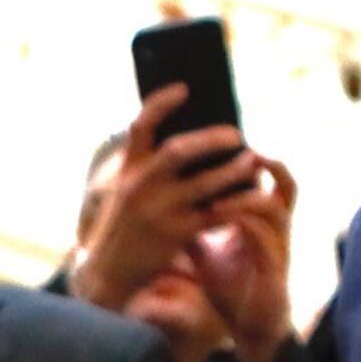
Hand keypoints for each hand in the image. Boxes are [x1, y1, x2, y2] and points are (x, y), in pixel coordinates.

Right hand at [69, 86, 266, 316]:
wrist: (109, 272)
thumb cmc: (125, 225)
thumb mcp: (124, 191)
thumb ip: (147, 167)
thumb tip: (189, 140)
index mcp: (128, 170)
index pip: (140, 127)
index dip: (161, 103)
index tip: (184, 88)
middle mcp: (140, 187)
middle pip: (178, 151)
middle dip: (211, 139)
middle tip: (236, 134)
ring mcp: (159, 212)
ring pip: (205, 184)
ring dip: (233, 171)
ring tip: (252, 162)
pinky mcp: (176, 236)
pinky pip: (215, 215)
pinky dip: (235, 204)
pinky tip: (250, 198)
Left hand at [186, 152, 300, 361]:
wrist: (248, 329)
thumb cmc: (232, 289)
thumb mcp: (206, 254)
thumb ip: (193, 229)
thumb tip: (166, 207)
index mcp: (263, 223)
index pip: (271, 181)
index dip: (260, 159)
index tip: (232, 142)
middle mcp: (277, 230)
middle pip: (286, 184)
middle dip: (268, 163)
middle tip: (242, 148)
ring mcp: (278, 248)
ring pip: (273, 206)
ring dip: (245, 194)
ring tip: (218, 187)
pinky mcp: (274, 268)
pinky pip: (262, 236)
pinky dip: (242, 221)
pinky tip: (218, 214)